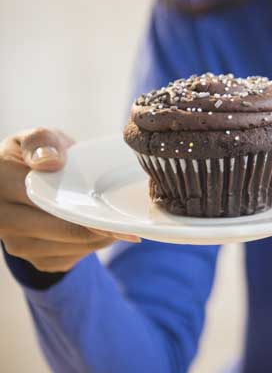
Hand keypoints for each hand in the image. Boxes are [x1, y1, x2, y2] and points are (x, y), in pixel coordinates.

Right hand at [0, 128, 138, 272]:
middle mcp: (3, 220)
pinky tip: (104, 230)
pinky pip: (73, 258)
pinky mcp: (37, 260)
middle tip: (129, 225)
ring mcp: (18, 244)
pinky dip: (95, 245)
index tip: (106, 208)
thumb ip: (41, 141)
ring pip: (70, 247)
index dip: (77, 206)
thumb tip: (49, 161)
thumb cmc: (40, 156)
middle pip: (60, 229)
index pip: (43, 199)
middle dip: (98, 227)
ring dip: (100, 237)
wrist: (33, 184)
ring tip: (121, 223)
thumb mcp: (39, 139)